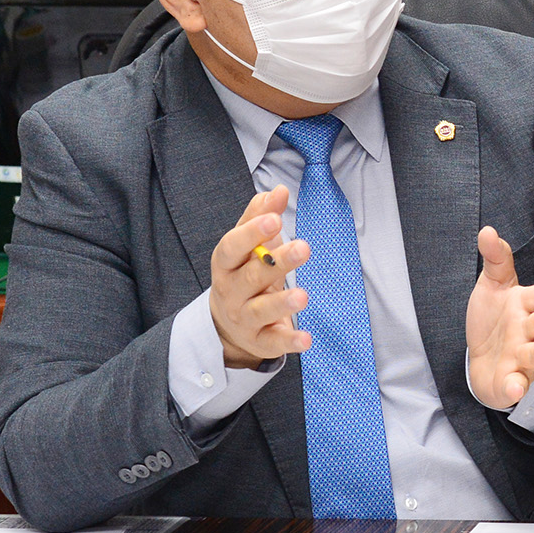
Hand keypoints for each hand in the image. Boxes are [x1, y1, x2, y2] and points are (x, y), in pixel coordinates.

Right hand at [209, 186, 311, 369]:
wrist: (227, 322)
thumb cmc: (243, 272)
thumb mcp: (248, 244)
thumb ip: (261, 215)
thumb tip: (279, 190)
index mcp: (226, 263)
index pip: (232, 246)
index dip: (251, 232)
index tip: (274, 218)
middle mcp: (231, 291)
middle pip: (251, 276)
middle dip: (276, 263)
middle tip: (303, 248)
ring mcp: (244, 318)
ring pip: (260, 310)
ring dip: (282, 303)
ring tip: (303, 296)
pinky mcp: (259, 340)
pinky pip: (273, 342)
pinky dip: (290, 341)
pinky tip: (307, 338)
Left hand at [466, 225, 533, 409]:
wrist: (481, 359)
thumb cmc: (493, 319)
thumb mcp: (493, 285)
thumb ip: (496, 258)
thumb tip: (487, 230)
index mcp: (528, 306)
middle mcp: (530, 332)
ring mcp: (522, 358)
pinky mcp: (511, 382)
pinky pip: (516, 386)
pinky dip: (516, 388)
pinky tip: (515, 387)